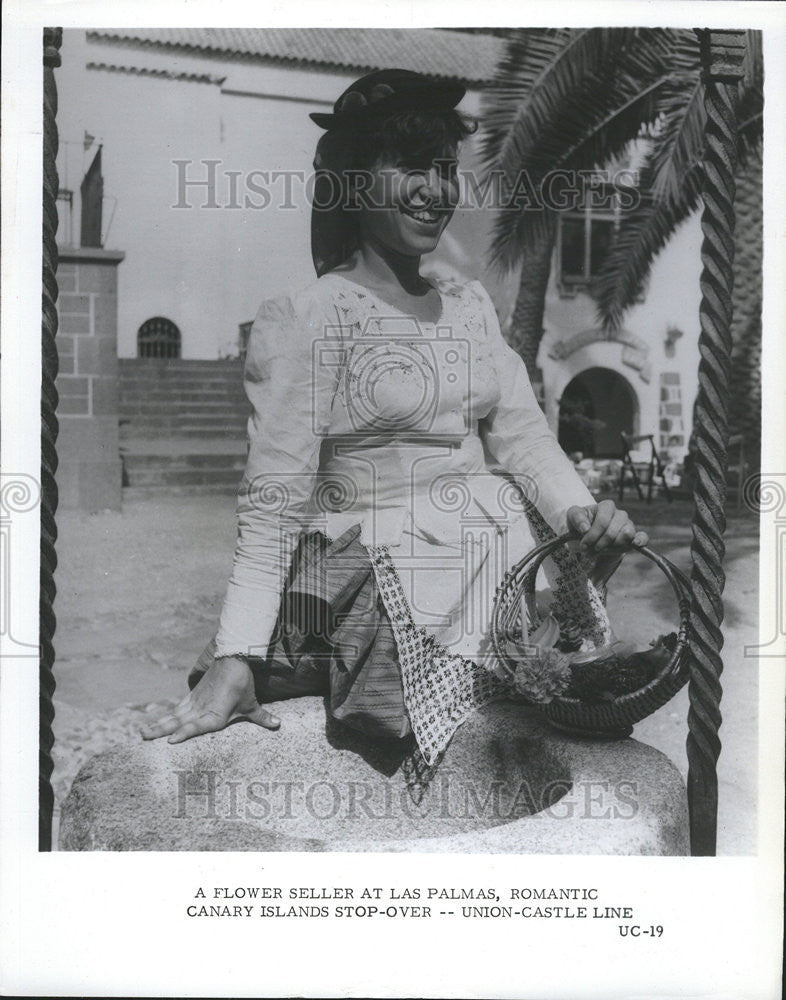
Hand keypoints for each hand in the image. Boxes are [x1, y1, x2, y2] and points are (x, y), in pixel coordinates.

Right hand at [140, 655, 279, 743]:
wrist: (233, 659)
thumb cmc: (242, 684)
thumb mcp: (252, 703)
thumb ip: (262, 717)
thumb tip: (278, 724)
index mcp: (215, 715)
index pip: (198, 726)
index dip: (185, 733)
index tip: (171, 740)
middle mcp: (201, 710)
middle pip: (178, 722)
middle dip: (161, 731)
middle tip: (143, 738)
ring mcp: (194, 703)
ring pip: (173, 716)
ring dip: (158, 724)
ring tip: (142, 733)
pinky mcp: (192, 697)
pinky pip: (176, 709)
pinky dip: (165, 717)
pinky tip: (155, 724)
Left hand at [566, 500, 648, 551]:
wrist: (589, 535)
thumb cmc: (581, 523)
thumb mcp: (573, 517)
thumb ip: (577, 518)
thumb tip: (585, 528)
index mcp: (607, 506)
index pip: (603, 521)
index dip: (592, 535)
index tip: (583, 545)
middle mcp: (620, 514)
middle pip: (612, 532)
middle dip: (599, 545)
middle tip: (588, 551)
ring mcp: (628, 525)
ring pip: (626, 536)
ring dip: (611, 548)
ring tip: (600, 550)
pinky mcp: (634, 536)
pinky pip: (642, 537)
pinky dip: (641, 541)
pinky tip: (636, 544)